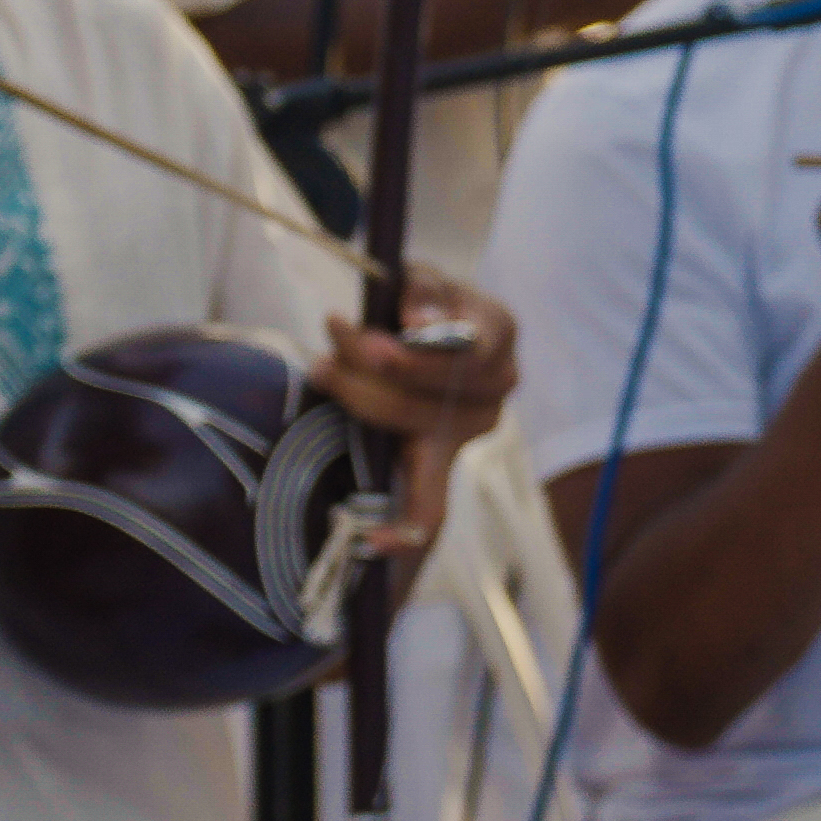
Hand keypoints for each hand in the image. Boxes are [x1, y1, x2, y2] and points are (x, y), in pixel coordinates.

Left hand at [313, 283, 520, 546]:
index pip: (465, 352)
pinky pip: (433, 510)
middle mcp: (497, 387)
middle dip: (369, 375)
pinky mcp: (441, 462)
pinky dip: (407, 532)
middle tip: (327, 353)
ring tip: (320, 370)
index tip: (364, 342)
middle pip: (432, 395)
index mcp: (499, 333)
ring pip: (416, 434)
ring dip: (361, 403)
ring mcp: (470, 430)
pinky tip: (373, 542)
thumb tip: (420, 320)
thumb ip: (423, 289)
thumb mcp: (419, 278)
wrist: (419, 335)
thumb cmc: (416, 302)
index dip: (414, 356)